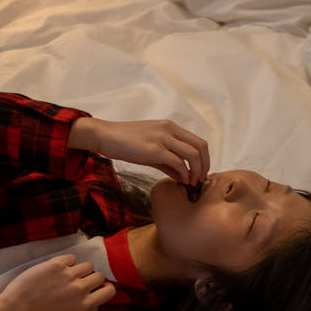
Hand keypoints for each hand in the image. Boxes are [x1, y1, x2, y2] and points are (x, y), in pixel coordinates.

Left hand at [0, 254, 116, 310]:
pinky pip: (72, 257)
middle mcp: (80, 290)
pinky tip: (57, 269)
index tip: (96, 287)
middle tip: (79, 281)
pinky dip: (67, 262)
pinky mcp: (57, 264)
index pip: (110, 291)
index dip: (104, 287)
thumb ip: (87, 309)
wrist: (20, 306)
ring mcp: (69, 275)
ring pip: (87, 265)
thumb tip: (97, 299)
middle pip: (99, 276)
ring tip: (67, 274)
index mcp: (85, 306)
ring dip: (80, 269)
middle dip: (91, 277)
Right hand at [69, 116, 209, 186]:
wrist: (105, 135)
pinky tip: (181, 181)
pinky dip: (184, 174)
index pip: (198, 142)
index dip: (204, 159)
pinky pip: (178, 162)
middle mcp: (170, 129)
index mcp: (171, 127)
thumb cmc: (126, 143)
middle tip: (199, 180)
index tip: (200, 173)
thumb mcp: (150, 149)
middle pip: (200, 147)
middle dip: (204, 166)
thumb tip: (182, 175)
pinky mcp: (154, 150)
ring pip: (193, 154)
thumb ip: (168, 161)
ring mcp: (162, 138)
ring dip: (196, 171)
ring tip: (191, 183)